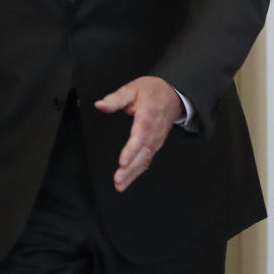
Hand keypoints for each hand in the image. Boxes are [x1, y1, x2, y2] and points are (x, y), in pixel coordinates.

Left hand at [94, 75, 183, 191]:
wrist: (173, 94)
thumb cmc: (152, 92)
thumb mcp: (132, 89)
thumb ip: (115, 99)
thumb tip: (100, 105)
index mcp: (147, 117)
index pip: (140, 137)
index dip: (131, 151)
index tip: (123, 161)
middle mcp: (154, 132)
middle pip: (142, 153)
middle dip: (130, 169)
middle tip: (118, 180)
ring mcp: (156, 140)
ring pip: (145, 160)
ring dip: (133, 174)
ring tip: (120, 184)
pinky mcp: (155, 144)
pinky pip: (147, 159)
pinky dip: (138, 171)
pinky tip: (129, 179)